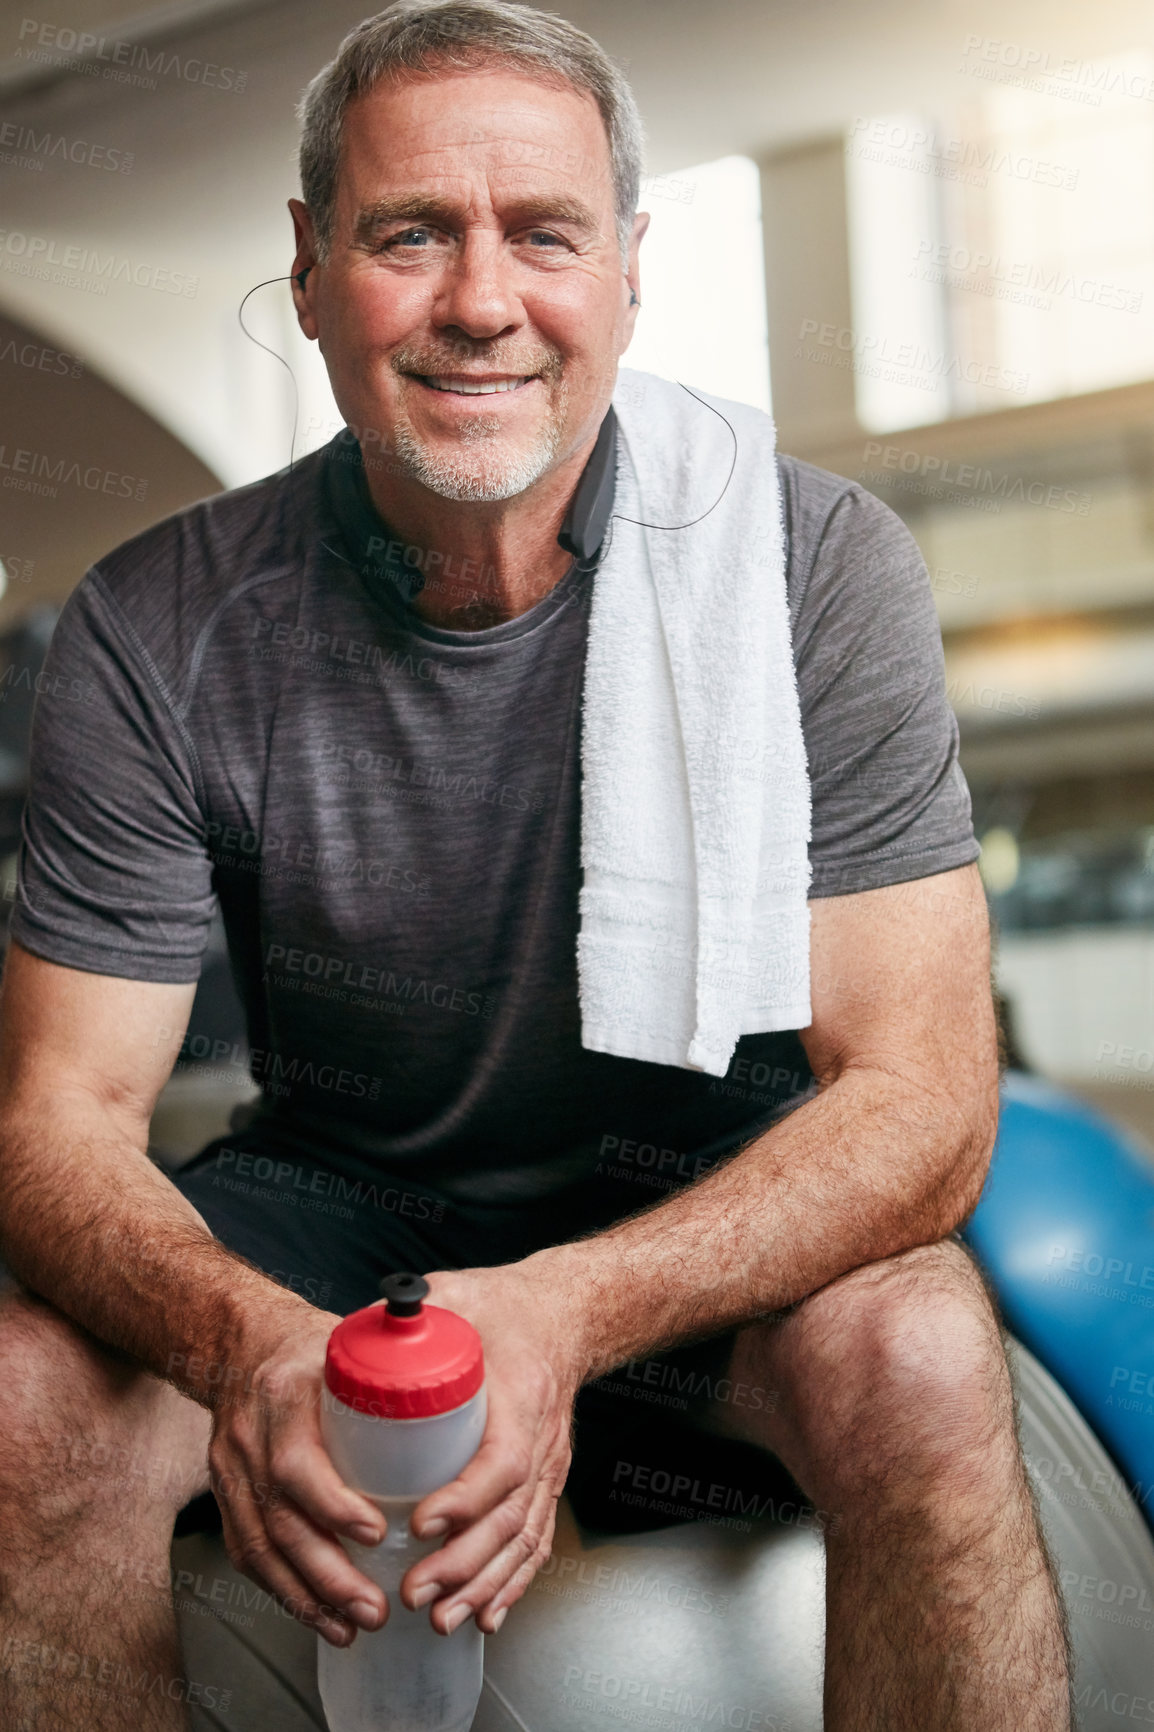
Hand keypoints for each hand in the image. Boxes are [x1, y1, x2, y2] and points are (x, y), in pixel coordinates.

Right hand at [207, 1303, 391, 1647]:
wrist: (240, 1339)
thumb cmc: (307, 1346)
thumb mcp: (347, 1343)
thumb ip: (393, 1369)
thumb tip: (464, 1384)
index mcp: (284, 1396)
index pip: (297, 1463)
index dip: (334, 1506)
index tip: (377, 1533)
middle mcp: (249, 1438)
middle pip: (281, 1522)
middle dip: (328, 1577)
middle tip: (376, 1608)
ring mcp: (230, 1469)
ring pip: (259, 1548)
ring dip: (307, 1598)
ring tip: (351, 1627)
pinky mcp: (225, 1494)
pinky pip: (247, 1553)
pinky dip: (282, 1590)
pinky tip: (316, 1613)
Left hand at [399, 1257, 583, 1636]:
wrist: (562, 1315)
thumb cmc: (506, 1308)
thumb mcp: (457, 1296)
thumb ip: (409, 1314)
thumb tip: (352, 1334)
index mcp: (522, 1396)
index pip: (503, 1460)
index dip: (466, 1498)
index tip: (421, 1522)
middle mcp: (543, 1441)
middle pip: (511, 1516)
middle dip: (463, 1563)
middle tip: (413, 1592)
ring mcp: (549, 1468)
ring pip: (523, 1540)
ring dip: (482, 1586)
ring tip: (439, 1619)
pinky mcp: (545, 1483)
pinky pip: (535, 1543)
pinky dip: (512, 1585)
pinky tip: (486, 1617)